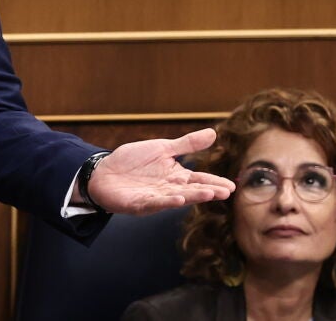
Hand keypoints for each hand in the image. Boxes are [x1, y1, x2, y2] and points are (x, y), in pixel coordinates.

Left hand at [87, 128, 233, 215]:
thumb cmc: (133, 162)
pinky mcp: (138, 203)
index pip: (199, 179)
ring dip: (192, 196)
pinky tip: (177, 198)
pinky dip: (165, 201)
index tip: (231, 186)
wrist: (104, 171)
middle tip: (225, 192)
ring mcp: (155, 197)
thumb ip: (187, 145)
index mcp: (176, 176)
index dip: (214, 182)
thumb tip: (213, 132)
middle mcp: (169, 189)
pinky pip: (153, 202)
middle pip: (192, 190)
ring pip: (176, 197)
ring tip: (208, 194)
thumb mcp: (162, 148)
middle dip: (208, 191)